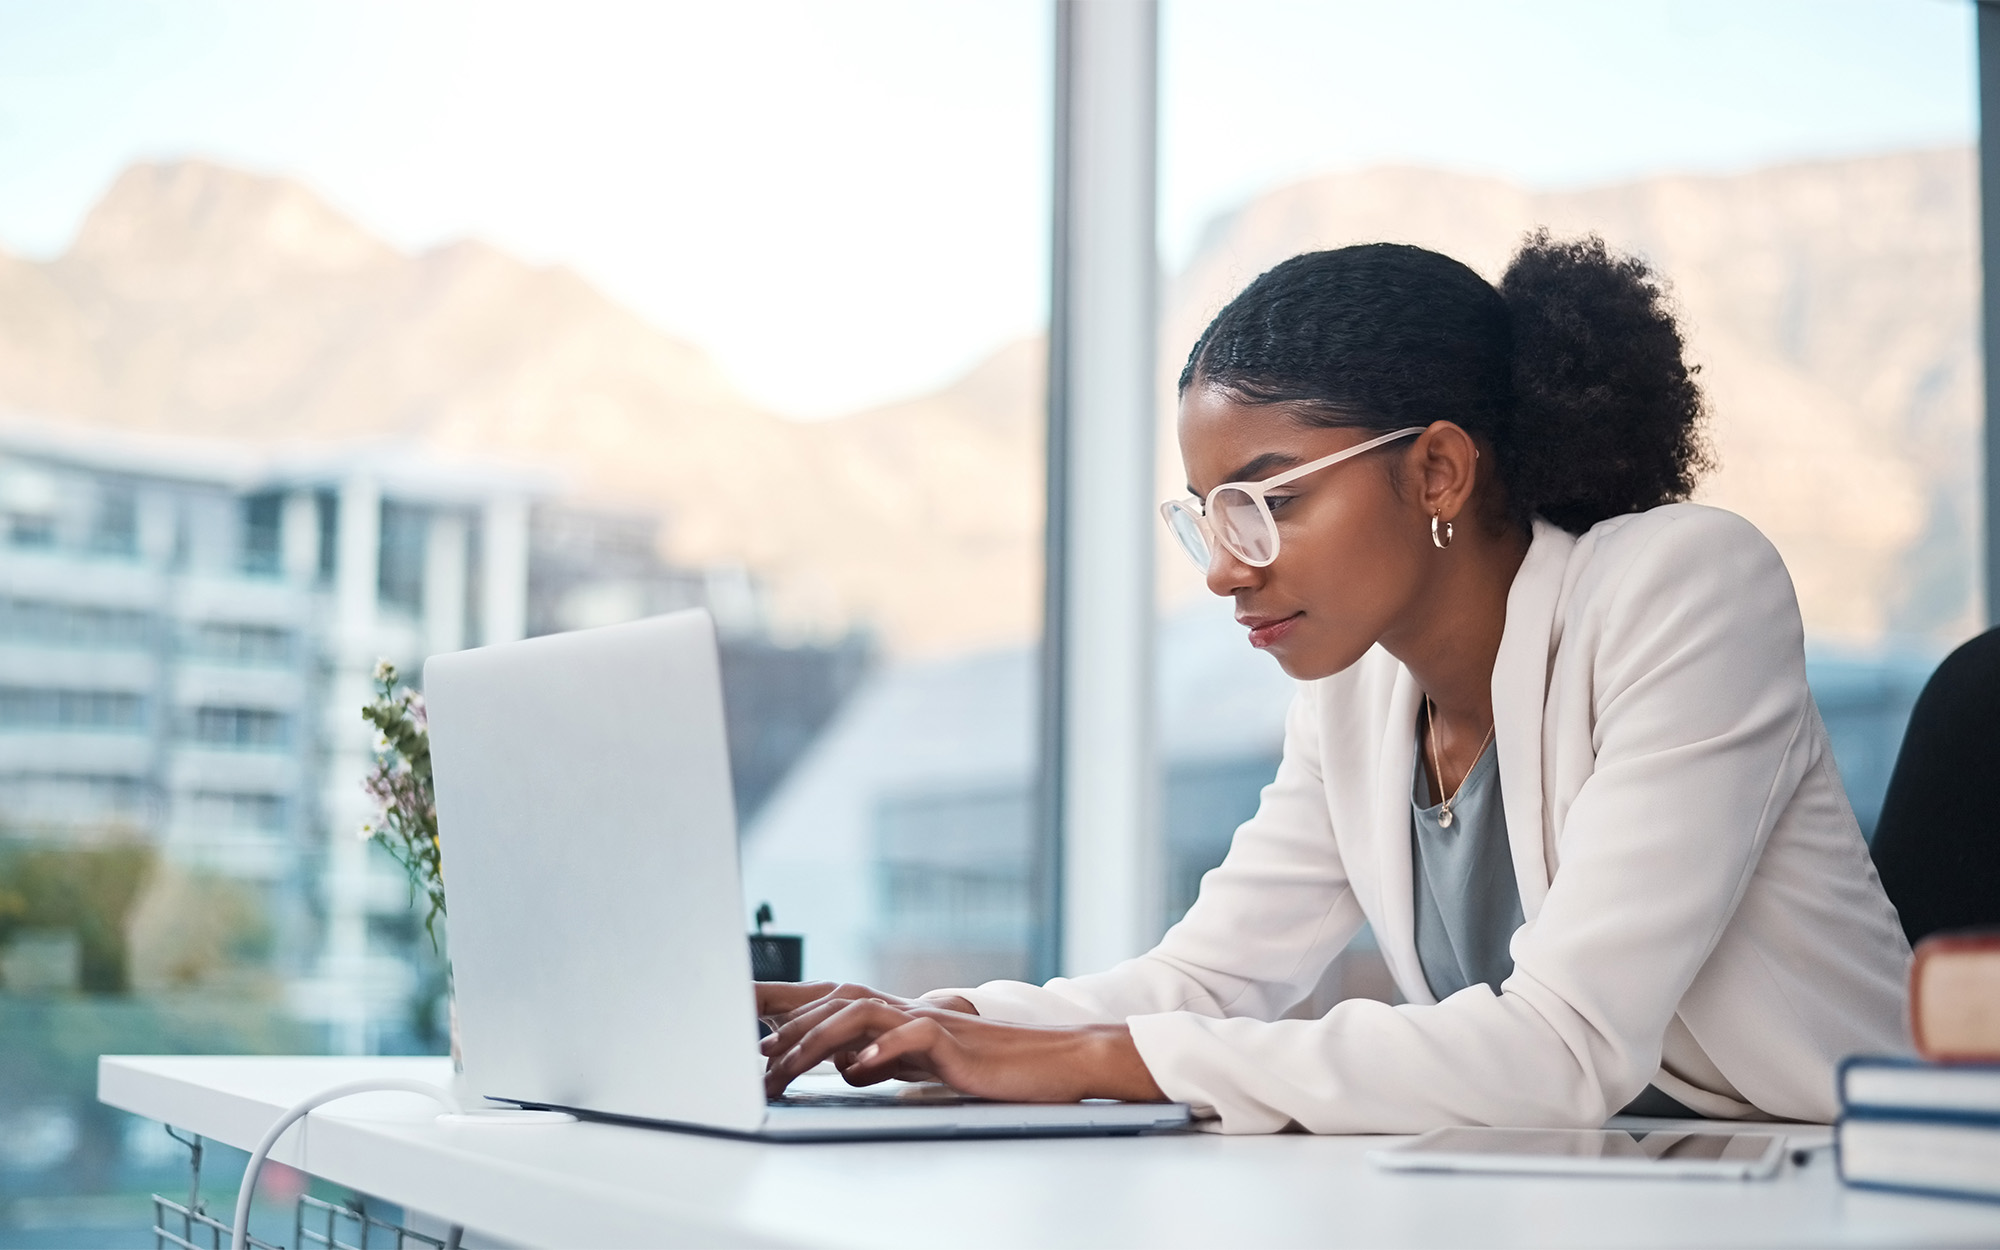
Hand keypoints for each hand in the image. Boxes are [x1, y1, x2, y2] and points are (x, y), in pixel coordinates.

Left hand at [755, 981, 975, 1085]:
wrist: (1044, 1060)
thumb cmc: (982, 1063)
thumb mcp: (919, 1064)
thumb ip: (883, 1059)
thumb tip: (848, 1065)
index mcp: (894, 1016)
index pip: (832, 1001)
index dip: (790, 1010)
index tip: (751, 1029)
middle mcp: (905, 1011)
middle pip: (837, 1001)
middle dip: (792, 1026)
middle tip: (760, 1057)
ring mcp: (928, 1021)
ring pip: (864, 1012)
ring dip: (821, 1036)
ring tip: (791, 1063)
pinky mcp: (953, 1043)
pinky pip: (915, 1035)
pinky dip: (885, 1047)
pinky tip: (861, 1064)